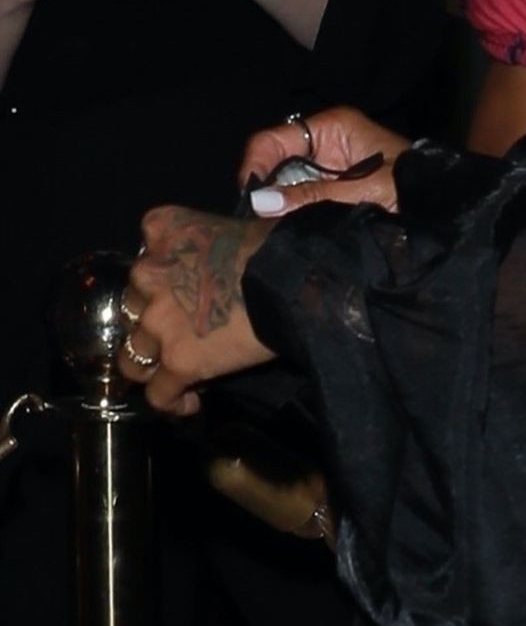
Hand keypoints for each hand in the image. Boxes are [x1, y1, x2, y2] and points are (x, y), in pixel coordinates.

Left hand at [120, 206, 274, 415]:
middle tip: (181, 330)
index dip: (162, 273)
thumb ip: (208, 241)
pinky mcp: (176, 361)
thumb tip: (221, 255)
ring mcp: (159, 321)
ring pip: (132, 356)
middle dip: (152, 319)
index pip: (145, 249)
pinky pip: (158, 394)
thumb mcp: (234, 224)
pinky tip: (190, 401)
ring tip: (175, 372)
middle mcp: (150, 274)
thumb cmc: (276, 244)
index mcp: (164, 230)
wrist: (293, 280)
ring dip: (152, 364)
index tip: (180, 284)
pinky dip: (172, 401)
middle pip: (132, 305)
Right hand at [239, 105, 406, 216]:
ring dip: (275, 205)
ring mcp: (326, 165)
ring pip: (283, 182)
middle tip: (254, 223)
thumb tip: (260, 203)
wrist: (441, 204)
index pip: (274, 139)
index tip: (248, 202)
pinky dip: (289, 212)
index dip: (254, 166)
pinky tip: (284, 230)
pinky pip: (299, 197)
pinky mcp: (331, 187)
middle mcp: (324, 141)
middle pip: (274, 160)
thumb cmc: (412, 185)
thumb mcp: (364, 189)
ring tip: (267, 231)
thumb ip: (314, 196)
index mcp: (332, 126)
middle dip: (262, 189)